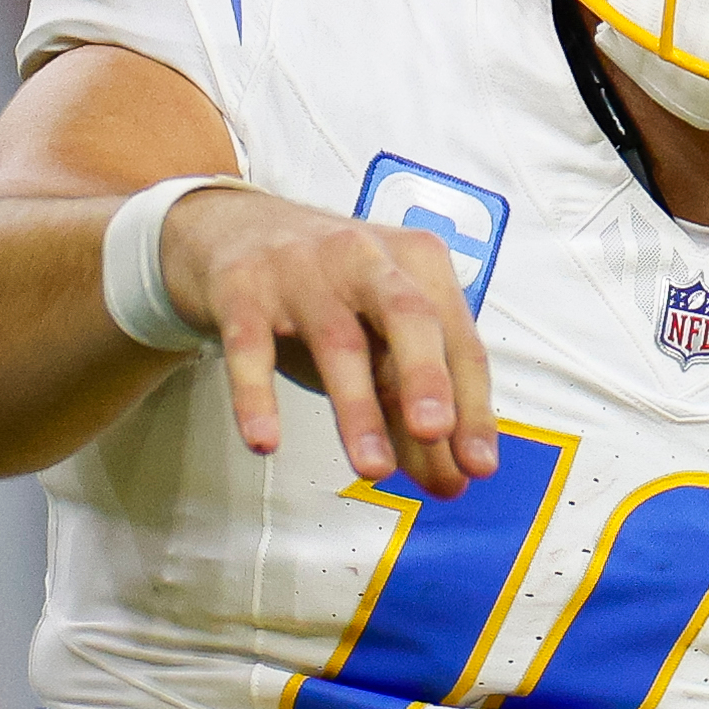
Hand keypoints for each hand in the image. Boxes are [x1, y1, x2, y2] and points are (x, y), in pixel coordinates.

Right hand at [160, 192, 499, 495]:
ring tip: (373, 467)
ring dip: (357, 408)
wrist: (228, 228)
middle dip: (427, 377)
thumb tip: (451, 480)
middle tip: (436, 433)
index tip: (479, 464)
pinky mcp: (241, 288)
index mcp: (416, 264)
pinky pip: (250, 346)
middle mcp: (364, 258)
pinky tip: (265, 439)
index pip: (457, 340)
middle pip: (408, 316)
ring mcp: (300, 269)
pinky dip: (257, 394)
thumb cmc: (324, 292)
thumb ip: (413, 411)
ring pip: (337, 340)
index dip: (472, 406)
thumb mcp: (378, 341)